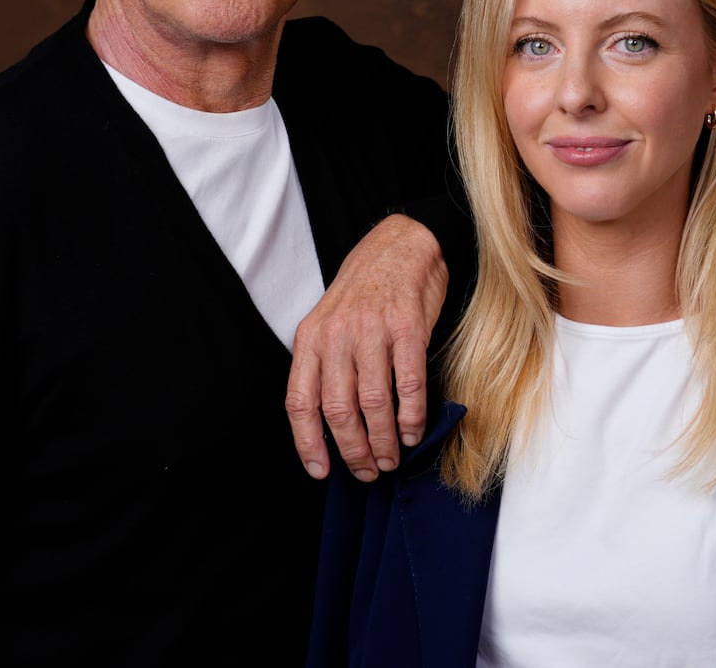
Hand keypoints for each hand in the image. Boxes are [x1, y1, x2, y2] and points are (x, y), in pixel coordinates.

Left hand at [286, 215, 447, 480]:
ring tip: (392, 458)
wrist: (401, 245)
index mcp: (311, 337)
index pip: (301, 401)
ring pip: (373, 402)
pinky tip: (414, 431)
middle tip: (368, 470)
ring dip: (384, 440)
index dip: (308, 443)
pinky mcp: (409, 327)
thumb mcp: (330, 321)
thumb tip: (334, 424)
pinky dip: (412, 415)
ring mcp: (373, 330)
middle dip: (353, 450)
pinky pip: (408, 382)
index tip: (321, 471)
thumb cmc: (366, 290)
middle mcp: (338, 335)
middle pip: (338, 409)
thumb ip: (327, 364)